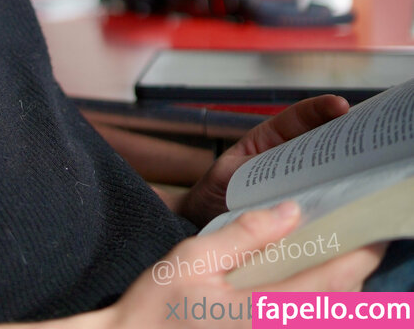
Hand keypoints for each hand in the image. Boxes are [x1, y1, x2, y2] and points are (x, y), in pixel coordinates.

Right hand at [94, 201, 383, 328]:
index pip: (331, 284)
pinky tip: (303, 290)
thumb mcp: (194, 257)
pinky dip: (314, 308)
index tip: (372, 232)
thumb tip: (291, 210)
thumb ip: (245, 235)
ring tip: (333, 260)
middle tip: (355, 240)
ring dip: (336, 294)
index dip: (359, 257)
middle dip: (352, 273)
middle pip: (339, 308)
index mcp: (264, 313)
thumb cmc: (155, 308)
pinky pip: (302, 325)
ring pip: (324, 320)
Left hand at [177, 94, 349, 227]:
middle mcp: (285, 158)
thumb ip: (249, 177)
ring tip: (362, 164)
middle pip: (319, 140)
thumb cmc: (213, 192)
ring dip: (341, 166)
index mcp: (267, 140)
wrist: (203, 218)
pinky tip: (344, 201)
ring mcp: (294, 181)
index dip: (319, 110)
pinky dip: (332, 198)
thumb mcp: (228, 177)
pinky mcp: (299, 206)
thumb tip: (276, 187)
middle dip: (341, 134)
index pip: (297, 118)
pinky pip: (319, 198)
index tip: (340, 105)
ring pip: (323, 168)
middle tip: (364, 134)